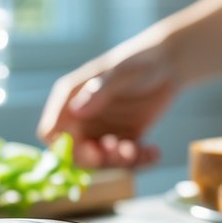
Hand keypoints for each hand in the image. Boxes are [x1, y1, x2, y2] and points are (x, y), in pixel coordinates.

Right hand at [37, 42, 176, 168]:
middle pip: (74, 152)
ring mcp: (101, 130)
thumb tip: (75, 110)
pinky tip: (153, 151)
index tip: (90, 150)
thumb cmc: (141, 60)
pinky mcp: (122, 138)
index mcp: (70, 98)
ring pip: (100, 161)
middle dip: (95, 159)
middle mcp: (81, 117)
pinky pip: (124, 161)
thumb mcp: (121, 74)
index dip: (63, 147)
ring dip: (118, 162)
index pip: (51, 130)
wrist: (170, 62)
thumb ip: (98, 91)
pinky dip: (139, 161)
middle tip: (119, 151)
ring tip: (138, 150)